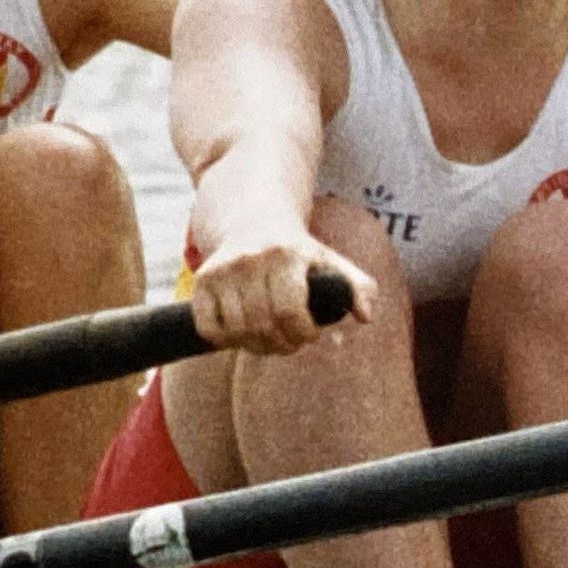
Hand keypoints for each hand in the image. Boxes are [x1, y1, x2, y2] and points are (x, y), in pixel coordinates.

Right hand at [192, 224, 374, 353]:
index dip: (302, 333)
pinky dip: (224, 339)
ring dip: (254, 345)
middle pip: (263, 325)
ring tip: (268, 340)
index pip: (290, 311)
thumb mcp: (331, 262)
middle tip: (289, 343)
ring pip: (236, 330)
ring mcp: (223, 269)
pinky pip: (208, 326)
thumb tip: (365, 316)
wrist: (253, 221)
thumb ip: (357, 287)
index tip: (309, 334)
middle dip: (281, 344)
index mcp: (287, 255)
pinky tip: (241, 334)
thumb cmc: (298, 253)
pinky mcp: (202, 280)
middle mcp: (251, 259)